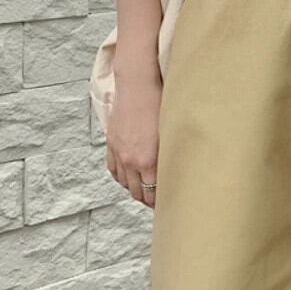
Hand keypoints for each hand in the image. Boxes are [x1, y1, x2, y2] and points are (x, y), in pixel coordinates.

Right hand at [106, 68, 163, 208]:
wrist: (138, 86)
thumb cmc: (160, 105)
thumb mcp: (172, 134)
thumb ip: (172, 156)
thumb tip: (178, 173)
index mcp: (149, 160)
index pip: (153, 194)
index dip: (161, 203)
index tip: (169, 203)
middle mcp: (131, 160)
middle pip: (138, 192)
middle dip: (149, 199)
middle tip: (160, 200)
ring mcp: (119, 152)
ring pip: (125, 183)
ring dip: (135, 189)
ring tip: (147, 189)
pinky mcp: (112, 143)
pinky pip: (113, 170)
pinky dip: (122, 177)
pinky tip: (130, 177)